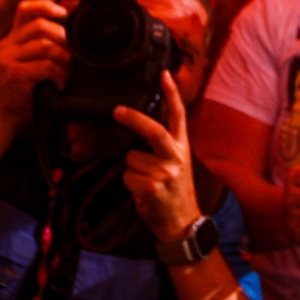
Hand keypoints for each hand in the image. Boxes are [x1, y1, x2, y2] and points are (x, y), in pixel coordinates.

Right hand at [0, 0, 68, 128]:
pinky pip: (46, 66)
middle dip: (63, 38)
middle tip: (72, 56)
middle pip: (40, 25)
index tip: (64, 14)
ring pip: (46, 45)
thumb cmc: (17, 93)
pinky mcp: (15, 74)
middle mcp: (7, 45)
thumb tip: (70, 39)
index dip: (46, 6)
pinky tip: (60, 85)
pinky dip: (59, 75)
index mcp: (10, 40)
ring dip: (64, 59)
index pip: (25, 9)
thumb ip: (38, 50)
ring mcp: (8, 59)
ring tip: (67, 73)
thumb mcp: (24, 65)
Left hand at [113, 72, 199, 244]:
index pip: (178, 116)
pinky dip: (130, 184)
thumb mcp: (176, 164)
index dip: (172, 95)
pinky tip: (143, 194)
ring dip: (131, 171)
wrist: (182, 224)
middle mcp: (176, 157)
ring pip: (131, 159)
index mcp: (182, 148)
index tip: (165, 75)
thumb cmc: (174, 193)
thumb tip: (138, 132)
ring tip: (145, 183)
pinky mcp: (153, 187)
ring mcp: (166, 172)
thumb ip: (163, 147)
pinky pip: (128, 176)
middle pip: (153, 130)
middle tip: (117, 111)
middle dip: (133, 119)